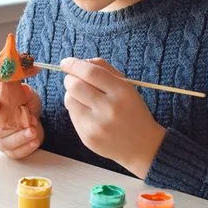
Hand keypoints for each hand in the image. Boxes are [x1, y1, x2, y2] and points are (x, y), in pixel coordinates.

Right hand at [0, 83, 43, 159]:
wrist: (34, 121)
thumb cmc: (25, 106)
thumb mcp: (28, 95)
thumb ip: (26, 92)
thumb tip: (24, 89)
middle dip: (11, 126)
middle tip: (28, 121)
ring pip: (5, 143)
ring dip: (20, 138)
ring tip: (33, 131)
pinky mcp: (9, 151)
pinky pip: (14, 153)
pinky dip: (25, 148)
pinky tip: (34, 141)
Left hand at [61, 57, 165, 178]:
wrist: (141, 145)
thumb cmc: (131, 110)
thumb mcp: (126, 86)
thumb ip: (104, 69)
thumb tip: (78, 62)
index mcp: (122, 91)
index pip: (90, 72)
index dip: (74, 64)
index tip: (66, 62)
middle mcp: (109, 108)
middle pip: (75, 85)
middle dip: (70, 78)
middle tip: (73, 79)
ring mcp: (97, 125)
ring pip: (69, 99)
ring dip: (72, 94)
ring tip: (84, 97)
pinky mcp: (87, 137)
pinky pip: (72, 115)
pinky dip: (75, 108)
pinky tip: (88, 111)